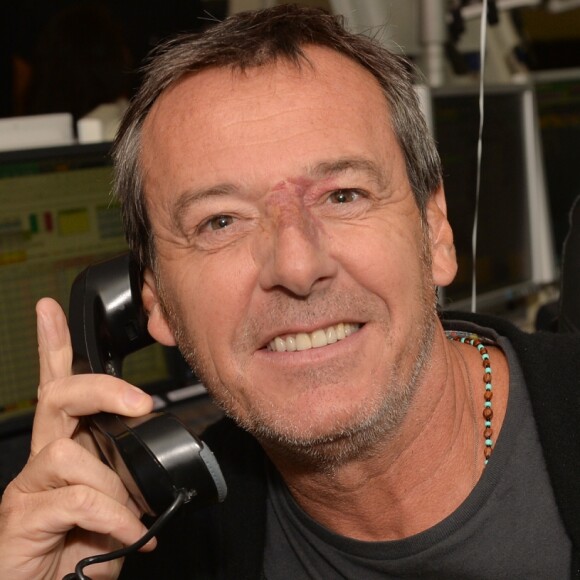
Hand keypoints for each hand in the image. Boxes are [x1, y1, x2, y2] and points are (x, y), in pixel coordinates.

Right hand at [0, 298, 154, 579]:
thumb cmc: (83, 550)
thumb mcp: (117, 505)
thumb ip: (128, 477)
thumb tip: (158, 460)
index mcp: (66, 448)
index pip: (56, 386)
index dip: (52, 346)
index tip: (49, 309)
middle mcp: (42, 460)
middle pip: (57, 398)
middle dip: (100, 389)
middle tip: (139, 403)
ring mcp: (27, 488)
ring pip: (68, 455)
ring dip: (113, 484)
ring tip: (131, 516)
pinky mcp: (20, 517)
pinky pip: (77, 500)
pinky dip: (114, 515)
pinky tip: (131, 535)